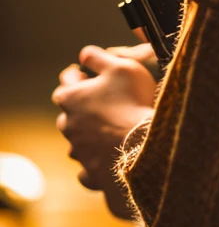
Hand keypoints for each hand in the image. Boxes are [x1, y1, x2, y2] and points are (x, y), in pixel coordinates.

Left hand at [52, 45, 157, 220]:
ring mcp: (79, 150)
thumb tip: (84, 54)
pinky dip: (92, 165)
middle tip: (101, 102)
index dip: (78, 74)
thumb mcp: (121, 68)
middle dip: (81, 107)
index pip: (67, 81)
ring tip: (106, 132)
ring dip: (87, 135)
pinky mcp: (90, 172)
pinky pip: (86, 169)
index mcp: (71, 98)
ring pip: (76, 140)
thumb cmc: (133, 104)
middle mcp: (68, 125)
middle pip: (69, 112)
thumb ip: (98, 57)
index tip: (86, 72)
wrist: (143, 148)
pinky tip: (103, 162)